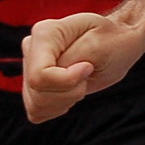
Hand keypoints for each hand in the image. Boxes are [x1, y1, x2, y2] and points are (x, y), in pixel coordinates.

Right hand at [22, 11, 144, 122]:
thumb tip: (49, 75)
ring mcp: (28, 66)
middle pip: (36, 92)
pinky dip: (58, 107)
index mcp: (44, 33)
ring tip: (81, 81)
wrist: (116, 43)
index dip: (67, 81)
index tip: (89, 68)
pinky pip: (36, 111)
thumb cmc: (112, 40)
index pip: (39, 75)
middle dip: (69, 92)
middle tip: (88, 74)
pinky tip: (72, 90)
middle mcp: (31, 48)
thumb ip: (73, 59)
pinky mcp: (31, 85)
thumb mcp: (101, 46)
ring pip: (35, 105)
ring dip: (65, 100)